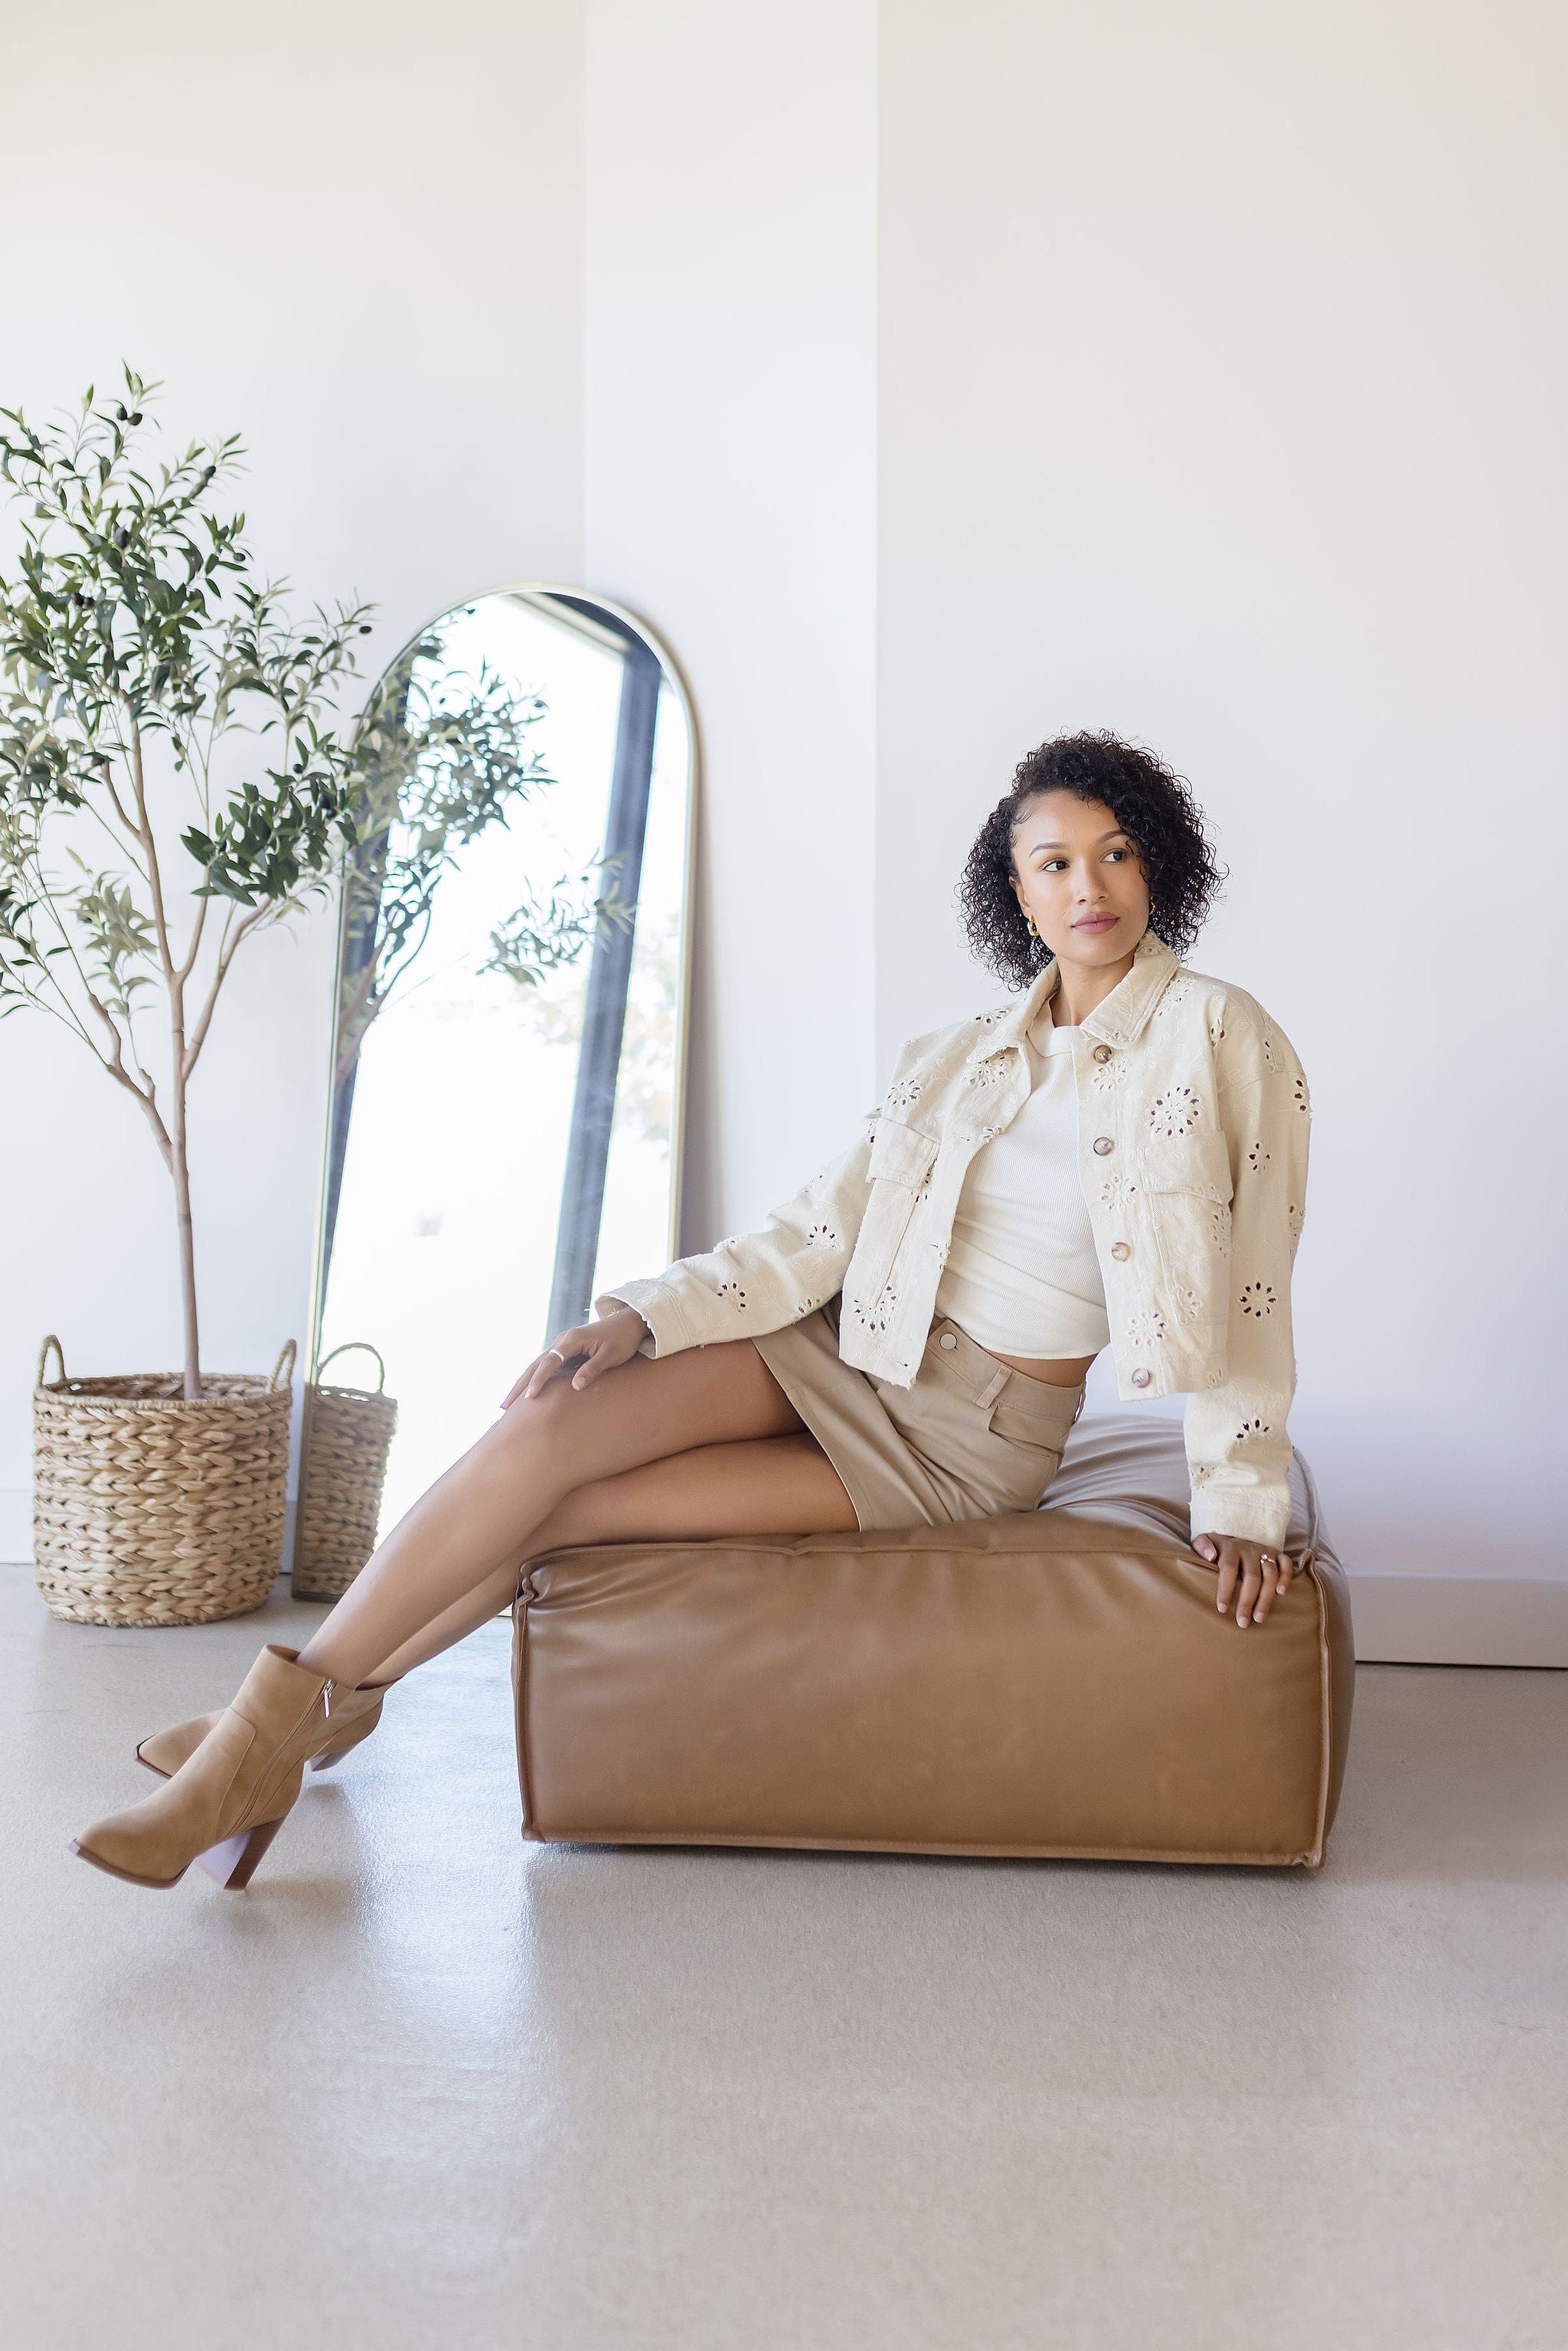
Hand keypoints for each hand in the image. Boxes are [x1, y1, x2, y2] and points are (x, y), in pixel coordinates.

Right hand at [501, 1307, 651, 1407]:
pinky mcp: (566, 1352)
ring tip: (507, 1404)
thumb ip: (593, 1369)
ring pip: (537, 1366)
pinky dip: (534, 1379)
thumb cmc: (622, 1339)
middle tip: (503, 1406)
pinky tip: (527, 1393)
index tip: (529, 1398)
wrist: (628, 1323)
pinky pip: (546, 1367)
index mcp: (571, 1340)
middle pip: (535, 1365)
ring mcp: (562, 1346)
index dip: (538, 1381)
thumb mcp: (612, 1355)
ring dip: (522, 1384)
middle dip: (519, 1386)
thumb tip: (575, 1386)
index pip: (549, 1363)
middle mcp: (562, 1341)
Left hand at [1191, 1533, 1295, 1627]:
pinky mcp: (1277, 1553)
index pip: (1229, 1569)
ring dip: (1266, 1597)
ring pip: (1270, 1574)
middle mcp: (1249, 1549)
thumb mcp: (1203, 1540)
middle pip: (1251, 1577)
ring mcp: (1264, 1551)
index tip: (1222, 1609)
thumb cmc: (1216, 1546)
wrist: (1234, 1531)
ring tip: (1259, 1618)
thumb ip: (1202, 1546)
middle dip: (1247, 1602)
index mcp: (1230, 1548)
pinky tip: (1281, 1593)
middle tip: (1242, 1622)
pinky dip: (1286, 1577)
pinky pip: (1286, 1563)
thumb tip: (1211, 1557)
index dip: (1226, 1589)